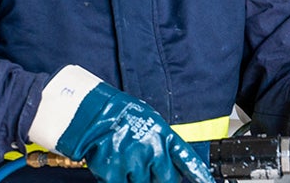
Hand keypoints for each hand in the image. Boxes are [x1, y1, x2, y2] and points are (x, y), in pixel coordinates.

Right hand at [29, 66, 213, 182]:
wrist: (89, 113)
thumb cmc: (118, 115)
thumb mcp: (148, 121)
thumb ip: (161, 143)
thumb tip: (170, 163)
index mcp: (163, 135)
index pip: (187, 159)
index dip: (200, 176)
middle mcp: (152, 150)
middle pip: (167, 180)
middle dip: (160, 179)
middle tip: (147, 170)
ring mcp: (134, 162)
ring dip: (137, 178)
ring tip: (126, 160)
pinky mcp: (115, 173)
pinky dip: (120, 180)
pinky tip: (115, 169)